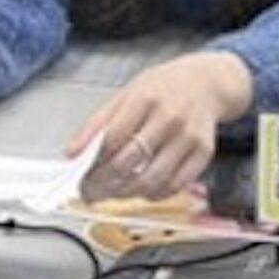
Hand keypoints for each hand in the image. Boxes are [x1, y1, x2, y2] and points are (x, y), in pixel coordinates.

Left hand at [65, 51, 253, 200]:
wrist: (206, 83)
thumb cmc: (162, 89)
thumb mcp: (126, 94)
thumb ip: (98, 123)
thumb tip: (72, 151)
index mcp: (144, 99)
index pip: (111, 138)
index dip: (92, 163)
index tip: (79, 178)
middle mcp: (168, 118)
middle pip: (129, 161)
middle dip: (104, 184)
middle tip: (90, 192)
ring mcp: (188, 137)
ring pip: (151, 179)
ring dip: (126, 193)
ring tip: (112, 193)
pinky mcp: (203, 153)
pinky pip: (175, 185)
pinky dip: (153, 194)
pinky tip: (141, 191)